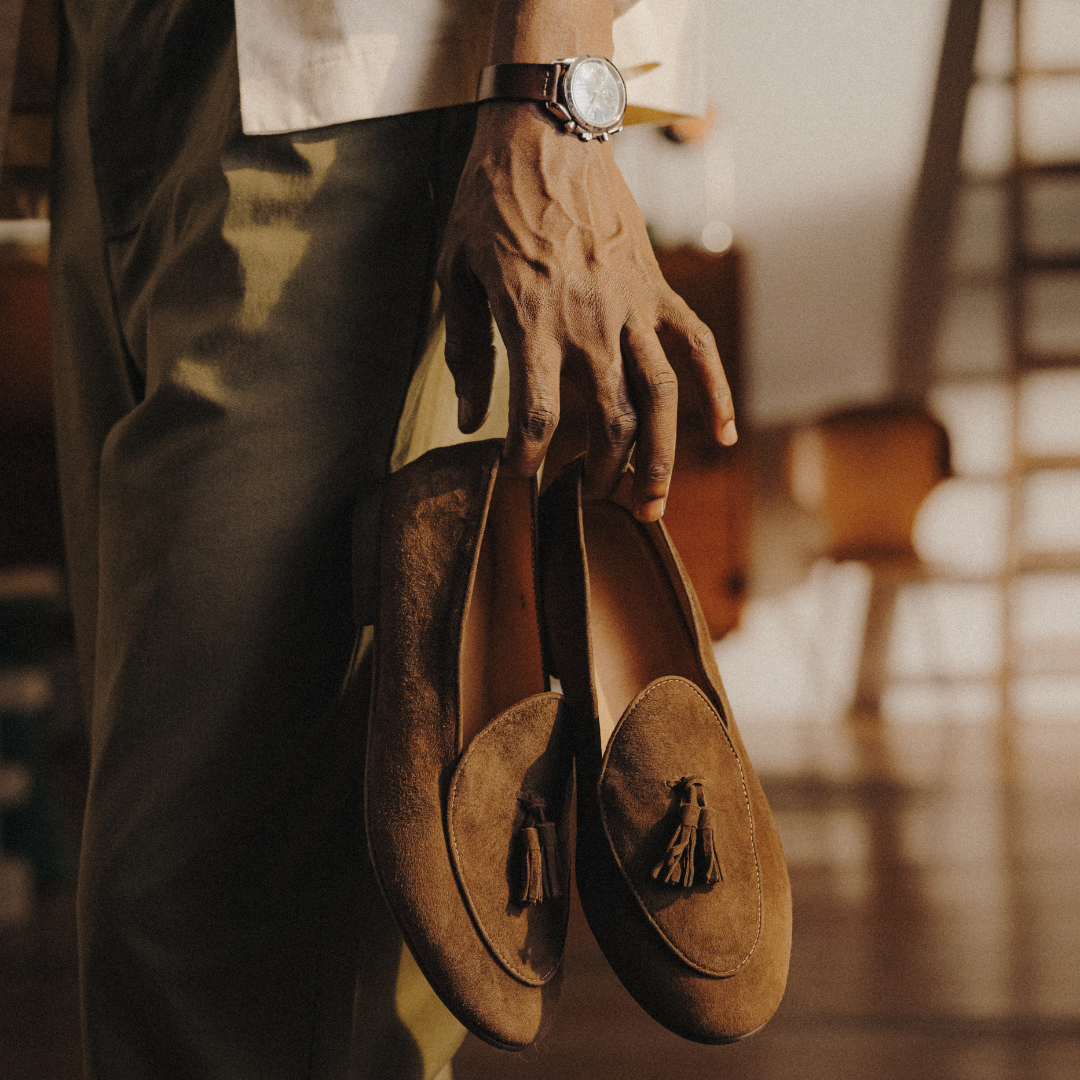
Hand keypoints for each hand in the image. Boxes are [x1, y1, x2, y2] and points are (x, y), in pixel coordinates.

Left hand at [436, 102, 735, 520]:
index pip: (537, 416)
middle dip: (600, 472)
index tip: (521, 478)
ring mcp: (633, 307)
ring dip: (660, 458)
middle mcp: (590, 324)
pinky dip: (716, 392)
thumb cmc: (491, 202)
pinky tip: (723, 435)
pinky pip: (697, 346)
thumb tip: (469, 422)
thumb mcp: (458, 276)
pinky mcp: (657, 289)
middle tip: (588, 498)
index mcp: (533, 323)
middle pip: (609, 421)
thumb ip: (468, 355)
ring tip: (651, 503)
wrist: (547, 131)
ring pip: (660, 398)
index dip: (527, 458)